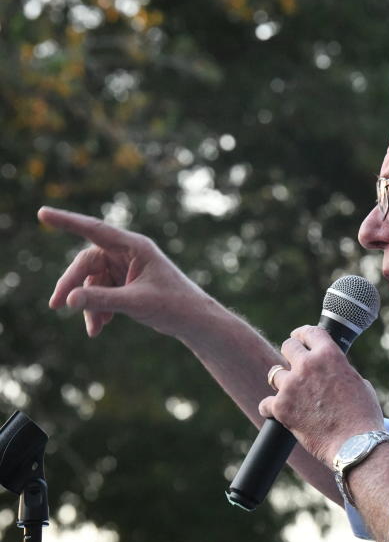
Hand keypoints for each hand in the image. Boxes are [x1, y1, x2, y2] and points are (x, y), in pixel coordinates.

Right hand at [39, 206, 208, 338]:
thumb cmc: (173, 305)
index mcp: (135, 246)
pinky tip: (101, 327)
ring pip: (92, 281)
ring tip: (94, 329)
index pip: (95, 230)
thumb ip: (102, 300)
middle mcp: (128, 253)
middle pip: (87, 263)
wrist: (193, 320)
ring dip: (88, 304)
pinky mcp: (125, 283)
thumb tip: (68, 299)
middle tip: (56, 306)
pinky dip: (97, 308)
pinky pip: (100, 292)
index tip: (42, 212)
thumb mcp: (136, 303)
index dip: (67, 221)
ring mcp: (125, 267)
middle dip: (72, 285)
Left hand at [259, 325, 383, 465]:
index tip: (299, 338)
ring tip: (292, 394)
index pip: (310, 332)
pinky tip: (279, 413)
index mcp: (329, 354)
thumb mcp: (358, 381)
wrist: (356, 444)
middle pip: (287, 346)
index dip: (303, 334)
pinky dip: (271, 408)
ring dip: (283, 382)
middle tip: (294, 365)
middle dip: (291, 354)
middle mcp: (307, 365)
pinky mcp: (281, 408)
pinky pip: (266, 403)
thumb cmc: (363, 416)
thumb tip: (331, 372)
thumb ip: (340, 370)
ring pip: (275, 373)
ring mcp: (291, 386)